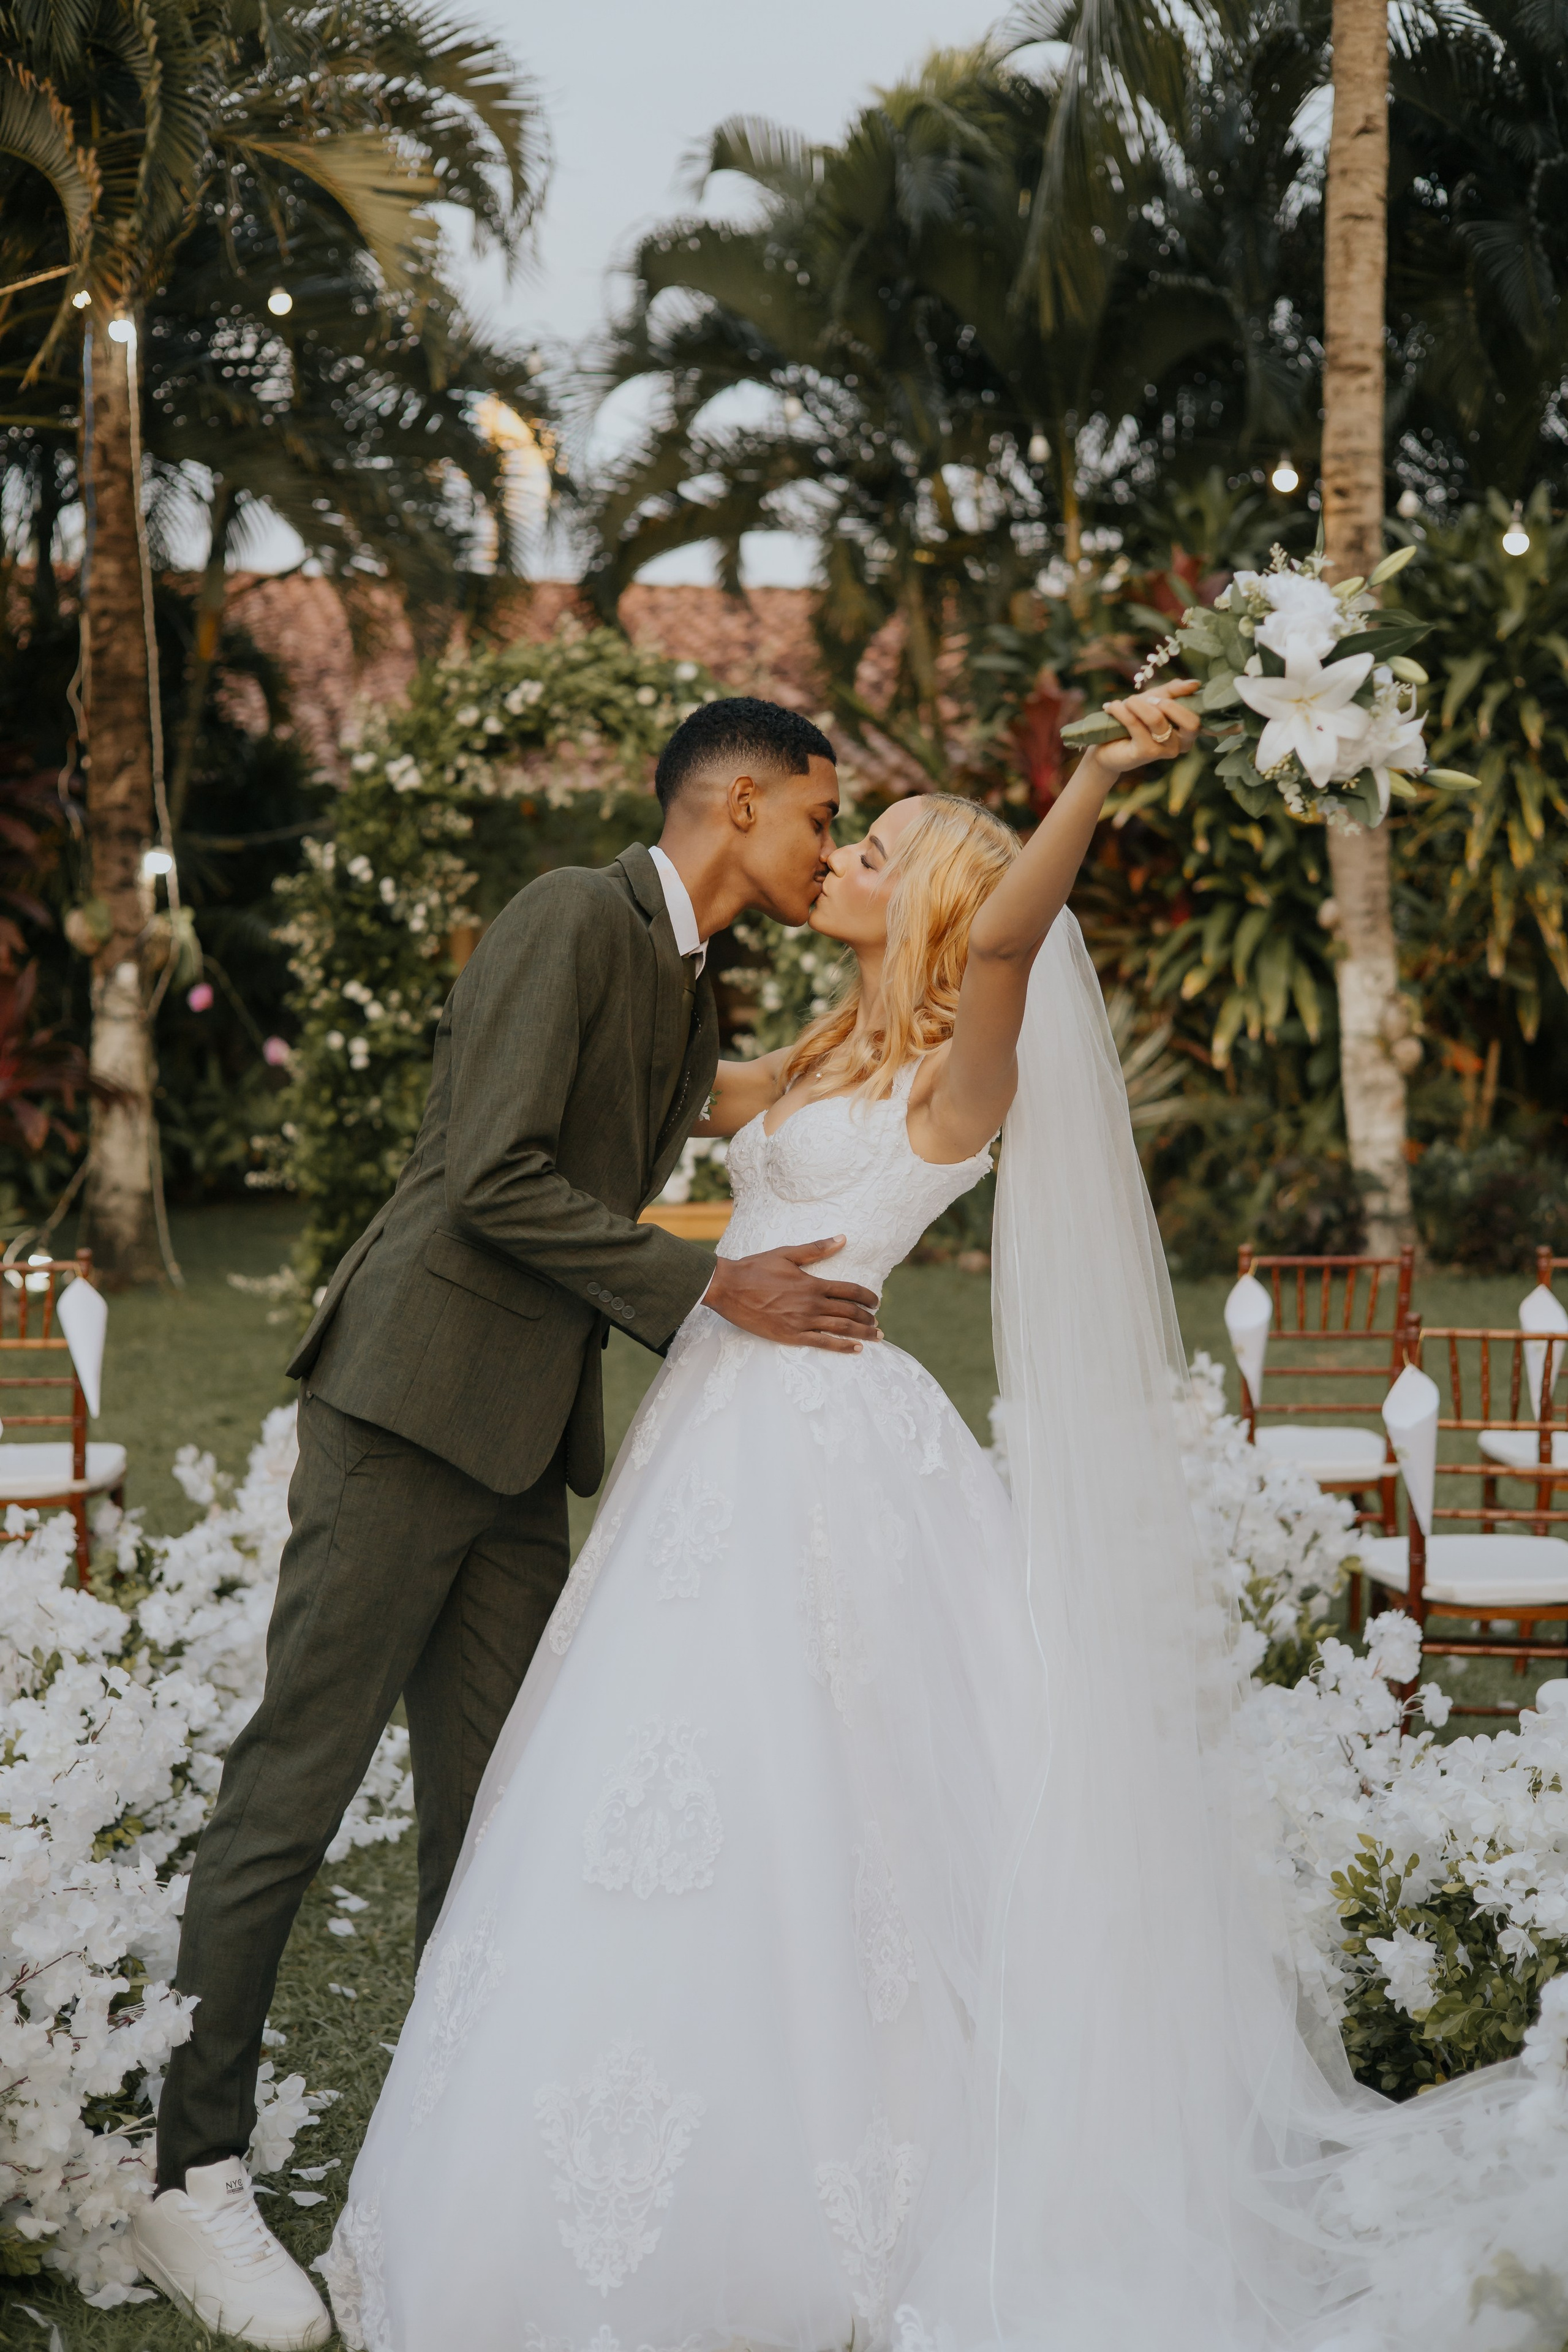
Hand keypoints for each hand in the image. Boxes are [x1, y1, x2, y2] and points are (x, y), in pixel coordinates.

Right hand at [704, 1237, 880, 1352]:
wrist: (728, 1287)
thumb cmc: (755, 1268)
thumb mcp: (786, 1254)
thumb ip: (816, 1249)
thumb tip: (842, 1239)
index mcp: (812, 1284)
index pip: (850, 1290)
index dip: (867, 1296)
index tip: (877, 1301)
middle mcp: (811, 1304)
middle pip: (850, 1312)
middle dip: (868, 1318)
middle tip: (878, 1322)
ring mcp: (802, 1322)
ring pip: (841, 1329)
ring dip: (862, 1333)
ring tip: (876, 1336)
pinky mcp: (791, 1336)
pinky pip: (823, 1343)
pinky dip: (842, 1347)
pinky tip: (856, 1349)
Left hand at [1093, 681, 1201, 776]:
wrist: (1108, 746)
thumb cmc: (1136, 720)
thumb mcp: (1155, 699)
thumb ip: (1174, 691)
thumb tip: (1195, 683)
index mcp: (1188, 732)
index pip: (1196, 715)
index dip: (1180, 699)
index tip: (1158, 695)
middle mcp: (1182, 745)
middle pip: (1189, 722)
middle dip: (1165, 703)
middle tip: (1145, 698)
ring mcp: (1165, 751)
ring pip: (1157, 719)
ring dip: (1137, 704)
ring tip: (1124, 702)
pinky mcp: (1145, 753)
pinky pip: (1136, 724)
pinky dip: (1122, 711)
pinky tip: (1111, 707)